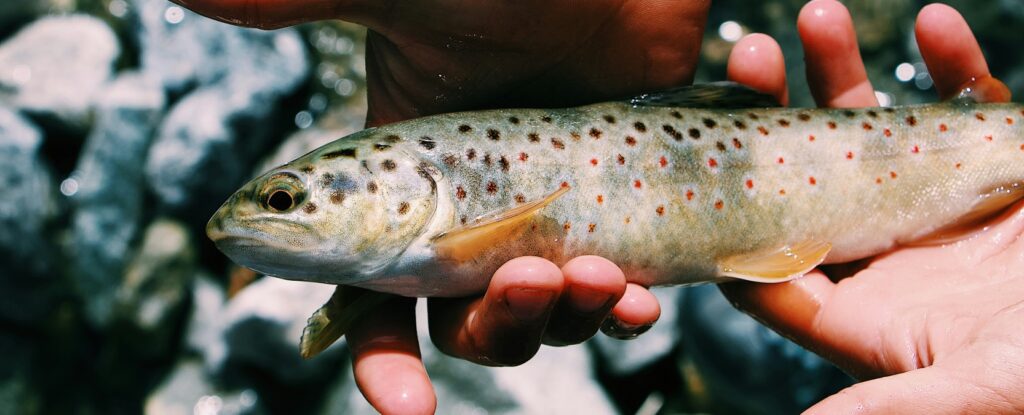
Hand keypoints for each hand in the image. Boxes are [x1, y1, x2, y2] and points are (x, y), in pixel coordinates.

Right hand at [172, 1, 708, 412]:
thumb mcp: (406, 0)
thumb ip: (303, 5)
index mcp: (403, 186)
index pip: (371, 293)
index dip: (381, 358)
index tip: (406, 403)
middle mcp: (467, 214)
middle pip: (462, 323)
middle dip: (493, 329)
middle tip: (528, 282)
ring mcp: (543, 218)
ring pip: (539, 317)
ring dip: (565, 317)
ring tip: (600, 275)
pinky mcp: (611, 217)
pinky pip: (614, 295)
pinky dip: (627, 310)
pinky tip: (642, 296)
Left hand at [723, 2, 1023, 412]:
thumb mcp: (981, 386)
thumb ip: (891, 402)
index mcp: (866, 310)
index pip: (775, 265)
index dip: (735, 219)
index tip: (708, 162)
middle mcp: (890, 252)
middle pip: (809, 178)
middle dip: (776, 115)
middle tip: (747, 58)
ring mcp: (939, 204)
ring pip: (874, 129)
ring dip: (845, 73)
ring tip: (816, 20)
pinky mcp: (998, 166)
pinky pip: (966, 104)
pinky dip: (953, 64)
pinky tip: (936, 25)